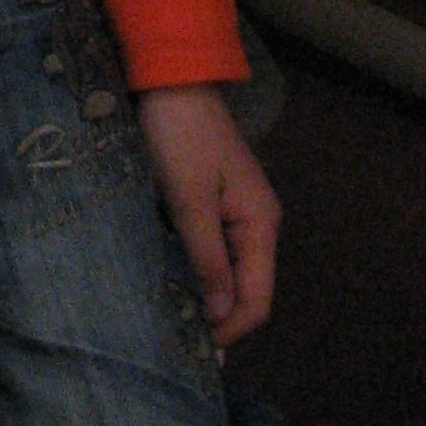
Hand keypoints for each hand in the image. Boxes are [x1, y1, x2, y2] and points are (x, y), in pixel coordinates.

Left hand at [136, 83, 280, 350]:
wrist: (169, 79)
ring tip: (167, 316)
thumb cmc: (179, 137)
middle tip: (173, 338)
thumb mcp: (190, 200)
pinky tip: (166, 279)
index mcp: (260, 224)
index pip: (257, 300)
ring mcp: (234, 212)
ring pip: (225, 272)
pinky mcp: (211, 202)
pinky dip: (192, 269)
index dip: (229, 329)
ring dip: (202, 295)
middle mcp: (255, 223)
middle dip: (215, 317)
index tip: (189, 346)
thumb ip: (208, 259)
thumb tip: (222, 315)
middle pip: (245, 290)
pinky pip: (209, 250)